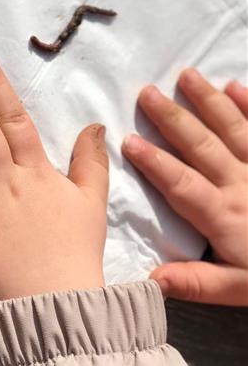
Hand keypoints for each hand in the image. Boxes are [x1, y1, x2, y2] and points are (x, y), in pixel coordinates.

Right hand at [123, 70, 247, 306]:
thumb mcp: (240, 290)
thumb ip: (196, 282)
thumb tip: (150, 279)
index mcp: (225, 216)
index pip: (181, 184)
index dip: (154, 162)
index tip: (128, 140)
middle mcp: (242, 184)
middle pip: (202, 146)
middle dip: (173, 119)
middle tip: (147, 92)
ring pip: (233, 128)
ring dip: (208, 101)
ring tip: (186, 75)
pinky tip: (234, 85)